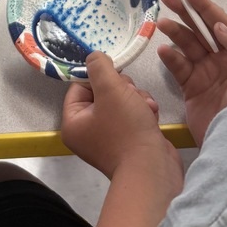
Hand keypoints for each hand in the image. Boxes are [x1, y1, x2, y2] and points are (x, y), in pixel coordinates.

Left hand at [61, 52, 179, 182]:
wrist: (153, 170)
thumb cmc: (126, 128)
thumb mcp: (110, 88)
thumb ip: (99, 66)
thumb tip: (94, 57)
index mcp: (73, 122)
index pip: (80, 85)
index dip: (98, 76)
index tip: (115, 75)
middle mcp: (87, 132)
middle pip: (102, 91)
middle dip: (122, 88)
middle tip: (131, 95)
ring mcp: (109, 138)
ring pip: (121, 101)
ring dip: (136, 98)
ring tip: (145, 106)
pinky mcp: (129, 141)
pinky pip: (132, 115)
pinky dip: (142, 111)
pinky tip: (151, 115)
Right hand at [157, 0, 226, 145]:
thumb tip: (220, 25)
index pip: (220, 23)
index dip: (204, 7)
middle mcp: (221, 59)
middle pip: (200, 30)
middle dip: (184, 12)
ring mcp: (205, 73)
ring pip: (187, 45)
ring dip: (174, 33)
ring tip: (161, 24)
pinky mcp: (191, 88)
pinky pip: (178, 68)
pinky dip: (170, 58)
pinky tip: (163, 50)